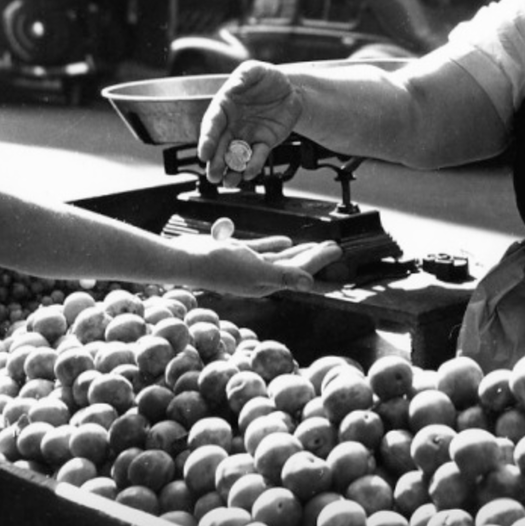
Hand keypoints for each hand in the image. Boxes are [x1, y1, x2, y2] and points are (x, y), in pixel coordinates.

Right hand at [192, 230, 342, 296]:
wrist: (185, 259)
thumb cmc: (218, 266)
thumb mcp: (255, 270)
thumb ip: (283, 275)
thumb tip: (310, 283)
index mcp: (267, 284)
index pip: (300, 273)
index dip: (321, 264)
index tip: (338, 255)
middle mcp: (260, 278)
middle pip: (295, 266)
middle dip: (316, 257)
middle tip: (336, 247)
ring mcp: (249, 265)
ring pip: (282, 258)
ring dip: (301, 251)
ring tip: (319, 245)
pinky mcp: (238, 254)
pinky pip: (263, 249)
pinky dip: (276, 245)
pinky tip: (287, 241)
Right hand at [199, 61, 302, 185]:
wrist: (292, 88)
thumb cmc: (268, 78)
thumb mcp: (255, 70)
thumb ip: (244, 76)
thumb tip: (234, 84)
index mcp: (224, 106)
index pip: (212, 124)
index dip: (206, 139)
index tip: (203, 153)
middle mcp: (233, 124)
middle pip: (220, 145)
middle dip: (216, 161)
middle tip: (213, 175)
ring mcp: (247, 134)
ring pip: (236, 155)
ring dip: (231, 170)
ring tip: (228, 182)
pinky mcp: (264, 142)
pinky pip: (257, 156)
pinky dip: (253, 165)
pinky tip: (249, 173)